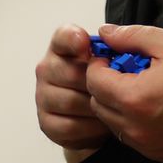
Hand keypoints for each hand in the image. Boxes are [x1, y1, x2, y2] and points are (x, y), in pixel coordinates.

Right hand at [35, 24, 110, 153]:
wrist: (100, 118)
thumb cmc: (108, 84)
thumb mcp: (118, 59)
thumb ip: (119, 43)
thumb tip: (114, 35)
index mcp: (63, 48)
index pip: (63, 37)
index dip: (74, 39)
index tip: (87, 46)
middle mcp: (47, 69)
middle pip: (69, 73)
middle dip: (95, 83)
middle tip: (115, 88)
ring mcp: (43, 97)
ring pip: (70, 101)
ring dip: (95, 107)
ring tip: (112, 107)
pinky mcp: (46, 123)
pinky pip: (70, 125)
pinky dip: (90, 127)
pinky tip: (101, 123)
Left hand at [86, 24, 162, 162]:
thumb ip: (132, 36)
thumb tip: (104, 33)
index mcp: (136, 98)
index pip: (93, 81)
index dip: (99, 65)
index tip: (113, 56)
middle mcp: (136, 128)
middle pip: (98, 105)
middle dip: (106, 85)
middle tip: (130, 71)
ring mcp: (148, 146)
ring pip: (113, 124)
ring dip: (118, 105)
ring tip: (146, 88)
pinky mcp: (160, 156)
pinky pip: (132, 139)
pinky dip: (134, 122)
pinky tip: (158, 107)